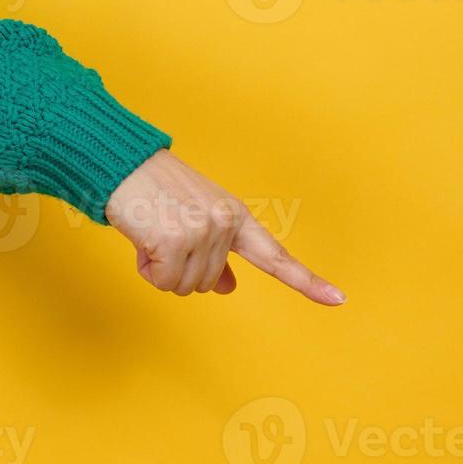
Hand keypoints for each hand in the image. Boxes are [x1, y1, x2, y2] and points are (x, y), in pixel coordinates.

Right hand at [105, 150, 344, 304]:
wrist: (123, 163)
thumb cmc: (157, 190)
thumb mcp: (197, 218)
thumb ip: (217, 255)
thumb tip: (227, 287)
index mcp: (236, 217)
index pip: (276, 256)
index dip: (307, 281)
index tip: (339, 300)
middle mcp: (225, 224)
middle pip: (208, 284)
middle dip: (180, 267)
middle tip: (164, 232)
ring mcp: (201, 233)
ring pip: (184, 287)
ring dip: (162, 268)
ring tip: (153, 232)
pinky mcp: (173, 241)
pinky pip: (163, 281)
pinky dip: (147, 268)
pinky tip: (143, 238)